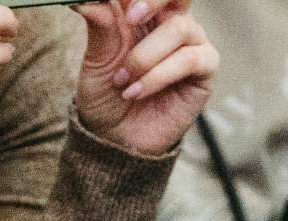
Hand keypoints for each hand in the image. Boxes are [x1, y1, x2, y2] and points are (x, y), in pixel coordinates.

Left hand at [74, 0, 218, 156]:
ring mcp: (191, 43)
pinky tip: (137, 91)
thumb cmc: (107, 96)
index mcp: (143, 9)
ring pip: (179, 28)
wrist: (118, 139)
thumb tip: (83, 0)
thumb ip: (100, 23)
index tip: (114, 6)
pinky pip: (190, 59)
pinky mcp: (205, 69)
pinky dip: (160, 75)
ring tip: (123, 80)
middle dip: (152, 0)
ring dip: (146, 56)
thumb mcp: (97, 57)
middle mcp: (170, 20)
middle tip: (130, 16)